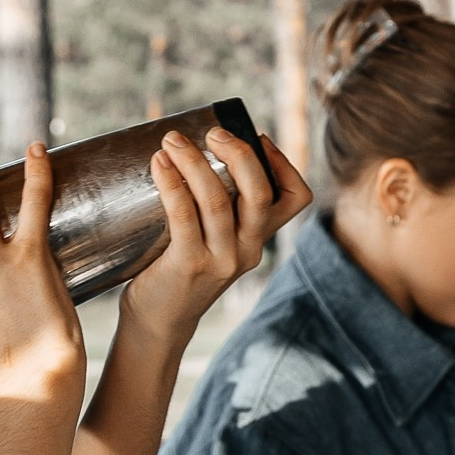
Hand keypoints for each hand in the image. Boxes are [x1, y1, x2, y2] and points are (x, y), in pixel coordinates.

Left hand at [120, 128, 314, 346]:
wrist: (158, 322)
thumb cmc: (178, 270)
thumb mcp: (213, 240)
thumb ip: (216, 207)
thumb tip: (195, 146)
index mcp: (258, 239)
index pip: (296, 199)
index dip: (282, 163)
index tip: (256, 137)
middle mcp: (248, 249)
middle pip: (261, 192)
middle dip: (240, 153)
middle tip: (213, 132)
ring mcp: (222, 260)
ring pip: (219, 200)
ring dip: (194, 162)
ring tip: (172, 141)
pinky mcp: (190, 265)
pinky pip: (184, 215)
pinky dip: (171, 183)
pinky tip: (159, 165)